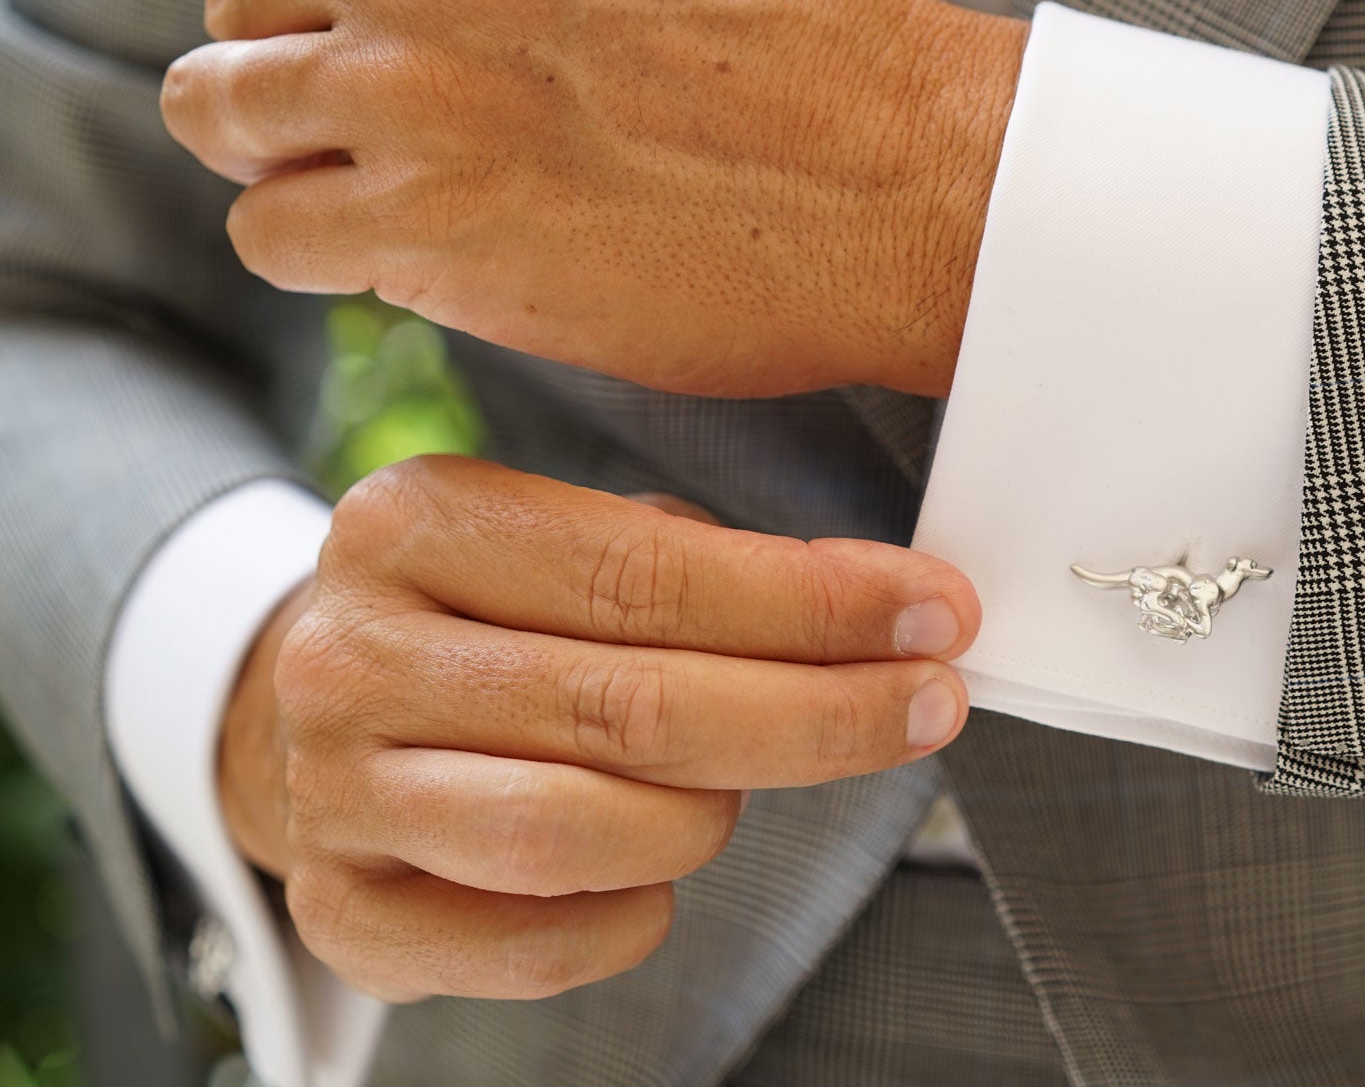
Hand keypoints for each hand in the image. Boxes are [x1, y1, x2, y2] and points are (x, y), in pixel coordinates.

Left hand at [163, 0, 1028, 398]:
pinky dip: (320, 256)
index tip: (339, 22)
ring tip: (394, 198)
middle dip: (298, 73)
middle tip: (390, 134)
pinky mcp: (424, 220)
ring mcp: (407, 81)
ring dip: (293, 163)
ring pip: (222, 112)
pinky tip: (410, 259)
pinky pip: (268, 233)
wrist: (911, 181)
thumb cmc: (817, 65)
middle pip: (239, 4)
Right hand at [216, 456, 975, 1000]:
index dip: (814, 603)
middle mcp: (353, 652)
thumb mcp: (573, 541)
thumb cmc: (495, 616)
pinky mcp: (341, 909)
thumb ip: (706, 565)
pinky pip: (537, 943)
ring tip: (740, 786)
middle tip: (928, 703)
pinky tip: (658, 873)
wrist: (330, 708)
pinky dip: (635, 915)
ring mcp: (334, 789)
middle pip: (632, 707)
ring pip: (579, 833)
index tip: (934, 612)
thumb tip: (888, 610)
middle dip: (818, 713)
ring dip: (707, 819)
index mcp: (416, 522)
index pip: (649, 574)